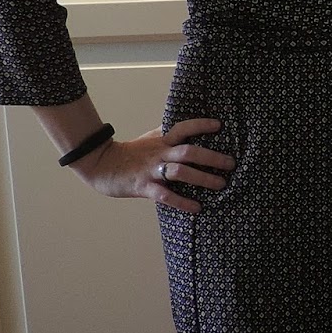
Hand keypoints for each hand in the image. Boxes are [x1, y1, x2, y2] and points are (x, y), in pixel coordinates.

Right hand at [72, 117, 234, 211]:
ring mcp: (151, 170)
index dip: (201, 125)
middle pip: (189, 151)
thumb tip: (187, 127)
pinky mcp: (143, 187)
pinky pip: (165, 195)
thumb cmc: (130, 153)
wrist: (100, 164)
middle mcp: (159, 153)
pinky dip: (182, 202)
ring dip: (203, 178)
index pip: (183, 128)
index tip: (219, 125)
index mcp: (161, 141)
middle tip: (231, 164)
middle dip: (212, 157)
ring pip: (180, 172)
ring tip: (221, 184)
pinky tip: (197, 207)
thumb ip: (167, 134)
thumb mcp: (150, 139)